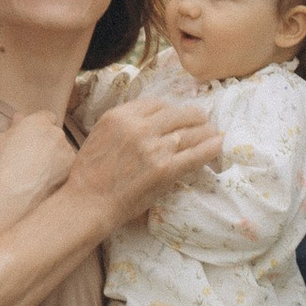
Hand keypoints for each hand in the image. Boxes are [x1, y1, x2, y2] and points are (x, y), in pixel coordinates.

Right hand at [0, 108, 77, 208]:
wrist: (17, 190)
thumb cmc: (5, 164)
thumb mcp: (1, 140)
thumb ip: (14, 127)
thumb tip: (19, 117)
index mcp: (39, 122)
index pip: (47, 117)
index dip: (41, 127)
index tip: (34, 137)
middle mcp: (56, 132)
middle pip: (55, 133)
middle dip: (48, 141)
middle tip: (35, 155)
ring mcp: (66, 149)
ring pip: (63, 149)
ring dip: (56, 155)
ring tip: (41, 170)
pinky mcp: (71, 166)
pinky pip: (67, 164)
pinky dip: (61, 168)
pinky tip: (48, 177)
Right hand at [77, 95, 222, 226]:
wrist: (88, 201)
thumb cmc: (90, 172)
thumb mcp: (101, 134)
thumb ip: (125, 123)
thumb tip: (151, 120)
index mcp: (120, 115)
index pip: (156, 104)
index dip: (170, 110)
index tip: (176, 116)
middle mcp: (139, 127)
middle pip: (177, 114)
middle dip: (194, 116)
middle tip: (202, 119)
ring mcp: (154, 148)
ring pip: (190, 133)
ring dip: (205, 131)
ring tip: (213, 132)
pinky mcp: (165, 169)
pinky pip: (195, 154)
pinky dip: (210, 148)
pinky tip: (218, 144)